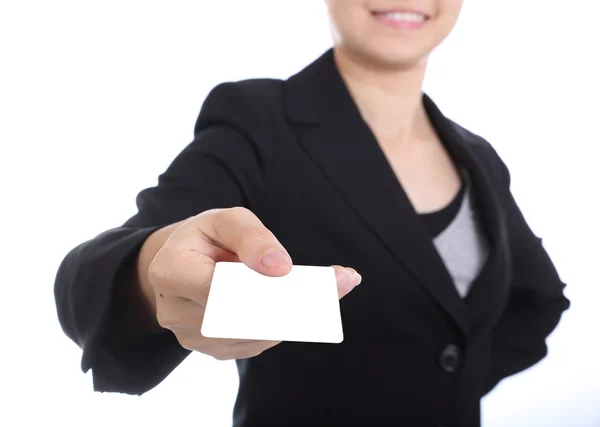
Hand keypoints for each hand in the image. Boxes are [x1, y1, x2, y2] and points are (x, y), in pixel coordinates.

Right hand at [147, 206, 360, 359]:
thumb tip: (280, 267)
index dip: (256, 284)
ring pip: (257, 333)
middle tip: (337, 284)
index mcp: (169, 272)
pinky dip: (289, 322)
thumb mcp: (225, 220)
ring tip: (333, 287)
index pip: (215, 287)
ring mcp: (197, 339)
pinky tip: (311, 302)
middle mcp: (177, 314)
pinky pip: (261, 341)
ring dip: (298, 312)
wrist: (187, 264)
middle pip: (240, 317)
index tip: (294, 273)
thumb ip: (251, 236)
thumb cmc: (207, 238)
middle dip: (290, 301)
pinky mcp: (220, 351)